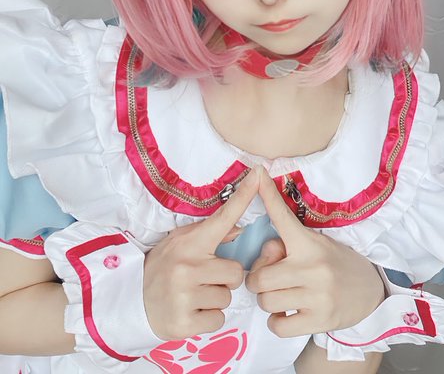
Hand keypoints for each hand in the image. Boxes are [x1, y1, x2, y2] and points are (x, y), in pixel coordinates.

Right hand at [143, 167, 259, 340]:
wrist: (130, 302)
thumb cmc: (162, 268)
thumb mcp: (179, 244)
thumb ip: (208, 235)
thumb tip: (239, 227)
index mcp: (189, 243)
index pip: (223, 217)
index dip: (242, 197)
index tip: (258, 176)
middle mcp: (187, 267)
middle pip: (236, 272)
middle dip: (225, 278)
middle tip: (203, 279)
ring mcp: (185, 295)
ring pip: (227, 297)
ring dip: (216, 298)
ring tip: (194, 295)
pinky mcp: (185, 323)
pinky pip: (219, 319)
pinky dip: (209, 318)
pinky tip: (191, 311)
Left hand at [246, 169, 384, 337]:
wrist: (372, 290)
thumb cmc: (335, 263)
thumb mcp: (316, 245)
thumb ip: (288, 246)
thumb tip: (265, 251)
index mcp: (309, 244)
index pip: (283, 217)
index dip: (268, 196)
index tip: (258, 174)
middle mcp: (313, 268)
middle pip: (259, 278)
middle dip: (258, 280)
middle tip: (271, 279)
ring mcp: (317, 296)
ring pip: (266, 301)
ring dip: (268, 301)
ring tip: (283, 295)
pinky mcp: (320, 321)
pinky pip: (278, 325)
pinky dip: (277, 321)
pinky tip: (288, 312)